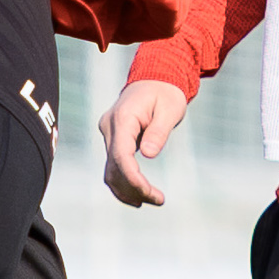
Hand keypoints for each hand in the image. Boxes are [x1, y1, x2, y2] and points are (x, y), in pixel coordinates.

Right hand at [98, 79, 188, 207]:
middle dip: (134, 189)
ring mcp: (109, 132)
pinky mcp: (113, 138)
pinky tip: (138, 195)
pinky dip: (123, 181)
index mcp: (123, 118)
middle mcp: (110, 126)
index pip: (121, 156)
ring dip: (127, 189)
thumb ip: (158, 131)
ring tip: (151, 200)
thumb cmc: (166, 92)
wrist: (155, 77)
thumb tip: (148, 155)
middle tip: (159, 200)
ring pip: (110, 169)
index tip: (152, 195)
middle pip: (114, 167)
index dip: (134, 180)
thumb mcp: (170, 109)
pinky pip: (113, 164)